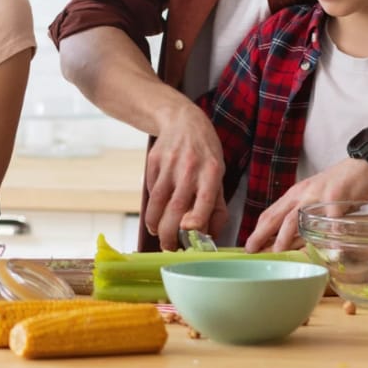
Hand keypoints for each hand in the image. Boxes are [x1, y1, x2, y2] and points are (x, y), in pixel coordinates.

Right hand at [144, 104, 225, 250]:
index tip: (189, 234)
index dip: (196, 220)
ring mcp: (169, 163)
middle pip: (176, 206)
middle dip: (169, 233)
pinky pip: (150, 189)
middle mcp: (190, 167)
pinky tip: (155, 213)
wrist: (183, 121)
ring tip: (158, 234)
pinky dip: (151, 206)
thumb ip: (216, 206)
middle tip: (169, 247)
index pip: (205, 200)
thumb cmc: (205, 154)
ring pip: (157, 201)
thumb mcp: (218, 175)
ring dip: (155, 224)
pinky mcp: (153, 161)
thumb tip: (210, 236)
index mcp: (212, 172)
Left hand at [244, 157, 367, 252]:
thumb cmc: (341, 185)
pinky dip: (328, 237)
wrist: (365, 165)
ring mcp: (318, 195)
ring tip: (278, 253)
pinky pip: (330, 221)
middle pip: (277, 217)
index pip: (271, 213)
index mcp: (296, 194)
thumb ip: (305, 215)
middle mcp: (303, 194)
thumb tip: (294, 242)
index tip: (248, 246)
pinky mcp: (337, 196)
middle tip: (252, 251)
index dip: (258, 230)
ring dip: (285, 238)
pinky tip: (327, 250)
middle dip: (262, 235)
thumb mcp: (316, 197)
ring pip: (296, 219)